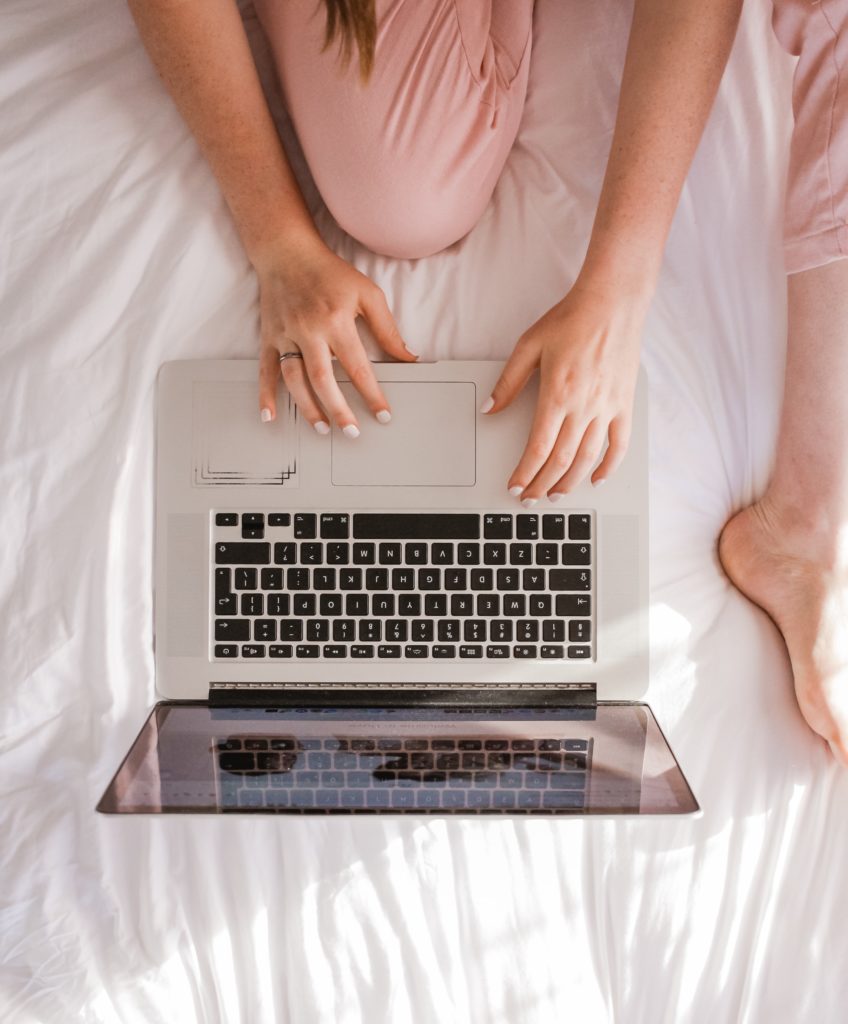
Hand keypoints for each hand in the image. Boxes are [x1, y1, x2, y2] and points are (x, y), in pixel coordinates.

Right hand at [255, 233, 416, 433]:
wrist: (287, 251)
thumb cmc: (331, 273)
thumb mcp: (368, 294)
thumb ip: (388, 329)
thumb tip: (408, 358)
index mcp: (336, 321)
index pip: (358, 367)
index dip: (372, 394)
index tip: (383, 415)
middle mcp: (309, 330)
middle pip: (323, 379)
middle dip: (339, 410)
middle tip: (353, 433)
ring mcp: (285, 335)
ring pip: (294, 379)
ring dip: (308, 408)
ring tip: (323, 429)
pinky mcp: (269, 337)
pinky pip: (265, 369)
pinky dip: (265, 394)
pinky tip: (270, 416)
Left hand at [482, 277, 647, 501]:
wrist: (612, 303)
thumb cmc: (571, 319)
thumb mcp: (529, 345)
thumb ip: (509, 382)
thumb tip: (490, 409)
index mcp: (557, 394)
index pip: (538, 447)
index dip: (525, 472)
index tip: (516, 487)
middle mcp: (583, 406)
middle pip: (561, 459)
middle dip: (542, 484)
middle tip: (530, 498)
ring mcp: (607, 407)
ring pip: (588, 458)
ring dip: (570, 482)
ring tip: (556, 495)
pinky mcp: (624, 404)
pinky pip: (619, 444)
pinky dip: (609, 466)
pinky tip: (597, 479)